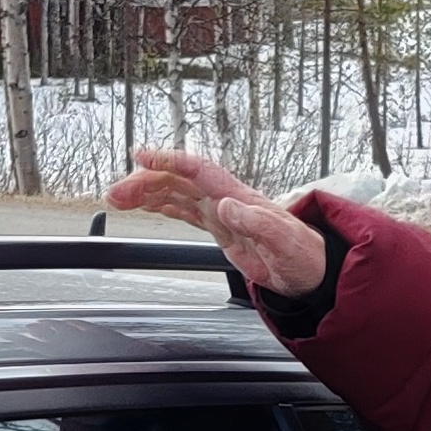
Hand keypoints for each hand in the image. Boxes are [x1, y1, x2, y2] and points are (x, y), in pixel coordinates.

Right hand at [106, 150, 327, 296]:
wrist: (314, 273)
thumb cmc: (305, 257)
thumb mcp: (284, 243)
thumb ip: (258, 223)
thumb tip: (226, 205)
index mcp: (240, 198)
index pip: (200, 170)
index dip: (171, 160)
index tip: (142, 157)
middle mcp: (228, 201)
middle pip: (179, 180)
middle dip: (145, 182)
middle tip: (116, 195)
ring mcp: (223, 213)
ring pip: (177, 193)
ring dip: (146, 193)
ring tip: (117, 199)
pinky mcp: (221, 228)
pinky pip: (185, 210)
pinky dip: (161, 205)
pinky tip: (143, 205)